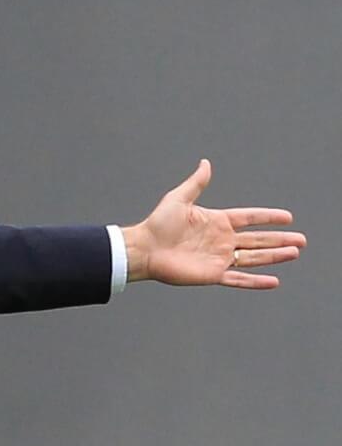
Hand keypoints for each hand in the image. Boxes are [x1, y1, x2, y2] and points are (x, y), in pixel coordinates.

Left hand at [121, 160, 305, 288]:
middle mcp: (221, 240)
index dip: (268, 217)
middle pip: (257, 240)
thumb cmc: (158, 224)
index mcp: (217, 221)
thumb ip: (196, 183)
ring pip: (254, 258)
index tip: (287, 217)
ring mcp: (219, 258)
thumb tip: (205, 163)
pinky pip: (239, 278)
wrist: (145, 249)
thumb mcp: (179, 199)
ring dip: (275, 256)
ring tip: (294, 253)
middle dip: (279, 239)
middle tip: (301, 240)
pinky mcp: (213, 274)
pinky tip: (274, 280)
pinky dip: (256, 281)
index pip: (249, 218)